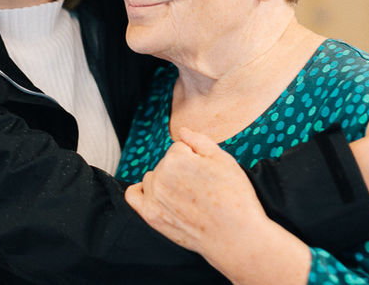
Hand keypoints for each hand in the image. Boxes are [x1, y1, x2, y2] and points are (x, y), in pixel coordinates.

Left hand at [125, 128, 266, 254]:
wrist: (235, 236)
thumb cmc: (234, 196)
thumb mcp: (223, 160)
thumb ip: (199, 140)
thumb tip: (181, 131)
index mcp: (176, 157)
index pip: (180, 148)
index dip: (195, 158)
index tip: (207, 172)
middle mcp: (160, 175)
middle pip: (166, 162)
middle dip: (181, 170)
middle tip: (201, 187)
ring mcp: (153, 197)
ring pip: (153, 177)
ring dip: (165, 181)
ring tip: (187, 196)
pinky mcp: (150, 216)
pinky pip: (133, 195)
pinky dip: (141, 191)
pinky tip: (154, 194)